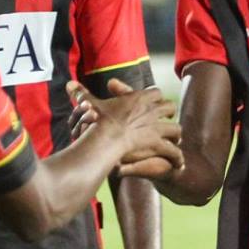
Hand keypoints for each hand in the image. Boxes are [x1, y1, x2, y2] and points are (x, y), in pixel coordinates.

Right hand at [67, 79, 182, 177]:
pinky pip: (173, 150)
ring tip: (175, 142)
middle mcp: (152, 110)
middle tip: (168, 119)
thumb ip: (82, 94)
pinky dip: (176, 158)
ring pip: (176, 129)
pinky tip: (179, 164)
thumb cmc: (97, 120)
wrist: (105, 136)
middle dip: (169, 113)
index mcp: (139, 98)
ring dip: (175, 135)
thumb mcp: (91, 104)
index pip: (155, 92)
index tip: (155, 101)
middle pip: (169, 107)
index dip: (155, 97)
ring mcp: (156, 127)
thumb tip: (69, 84)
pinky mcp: (157, 143)